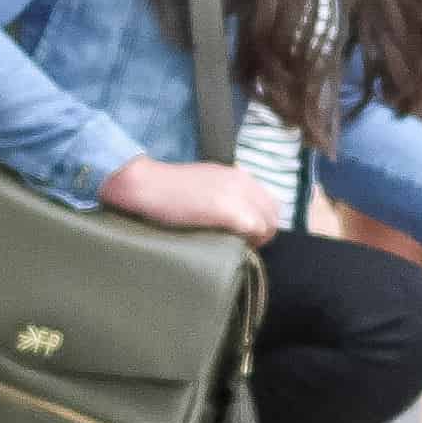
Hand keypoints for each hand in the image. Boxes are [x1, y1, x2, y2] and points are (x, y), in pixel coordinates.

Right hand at [100, 156, 279, 245]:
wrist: (147, 185)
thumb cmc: (167, 188)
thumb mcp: (203, 181)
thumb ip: (222, 192)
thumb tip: (231, 214)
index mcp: (237, 175)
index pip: (269, 201)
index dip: (261, 221)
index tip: (245, 235)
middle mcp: (242, 181)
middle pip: (274, 213)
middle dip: (264, 232)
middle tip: (244, 245)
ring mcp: (236, 195)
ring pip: (269, 223)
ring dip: (258, 239)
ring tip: (238, 248)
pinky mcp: (227, 210)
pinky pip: (256, 228)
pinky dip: (250, 240)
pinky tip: (234, 246)